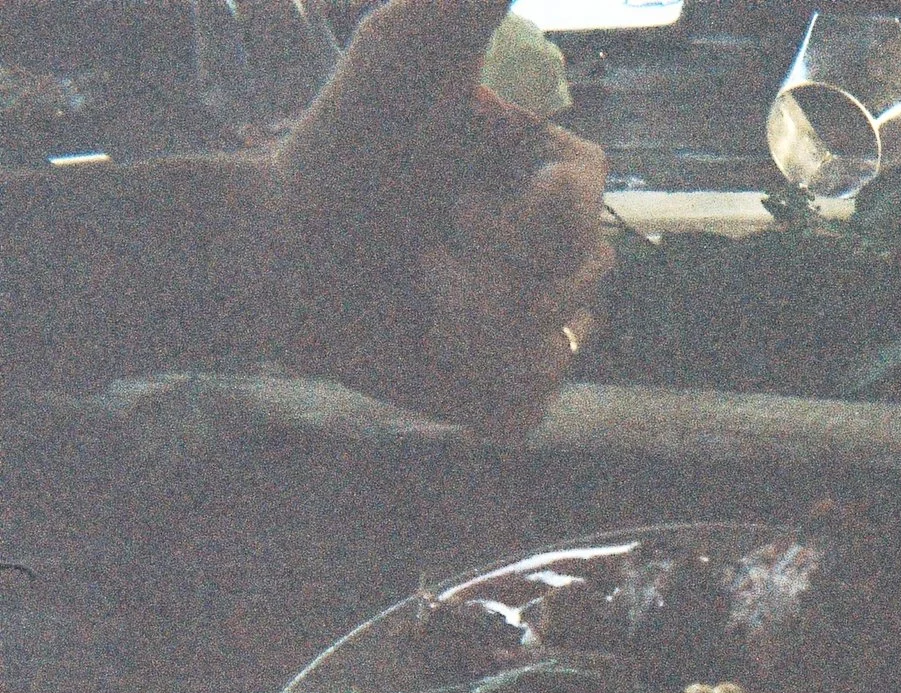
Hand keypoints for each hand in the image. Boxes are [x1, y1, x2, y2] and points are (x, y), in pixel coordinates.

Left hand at [270, 0, 610, 437]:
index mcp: (560, 178)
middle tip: (422, 256)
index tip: (457, 208)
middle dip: (486, 279)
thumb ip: (460, 8)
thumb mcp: (398, 61)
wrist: (274, 254)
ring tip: (418, 303)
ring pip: (551, 355)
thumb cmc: (337, 150)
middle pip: (580, 288)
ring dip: (468, 332)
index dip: (531, 226)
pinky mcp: (510, 391)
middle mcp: (568, 253)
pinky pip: (526, 408)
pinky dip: (469, 389)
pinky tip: (428, 355)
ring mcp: (546, 327)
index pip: (590, 210)